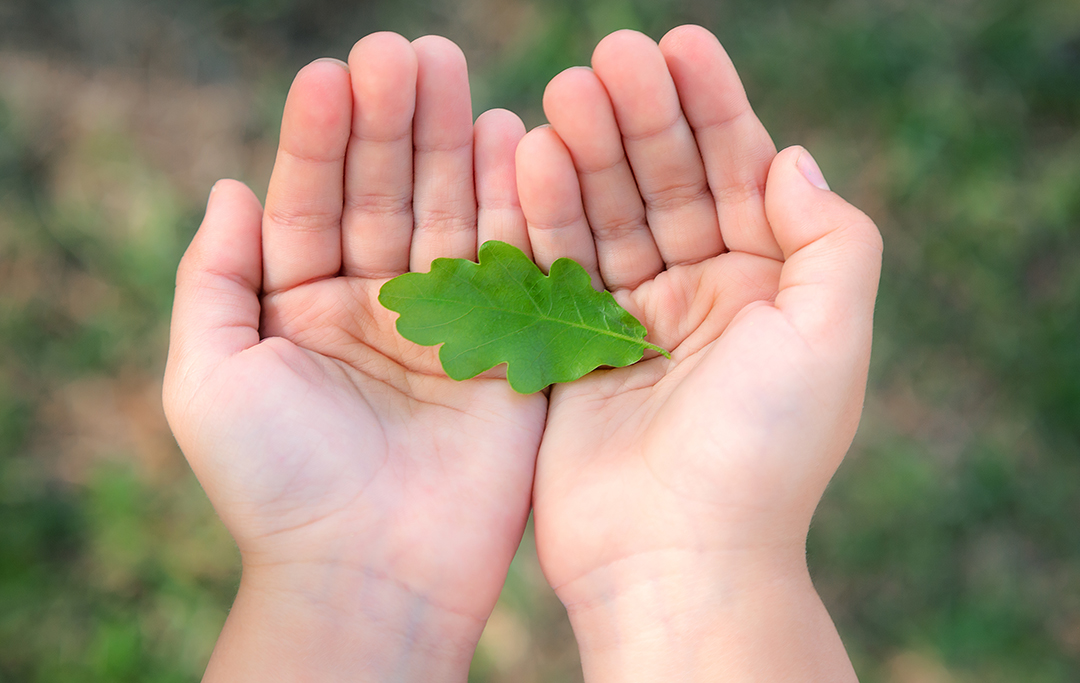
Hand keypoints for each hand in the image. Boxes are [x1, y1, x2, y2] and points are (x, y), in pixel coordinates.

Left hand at [163, 33, 544, 681]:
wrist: (369, 572)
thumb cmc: (276, 484)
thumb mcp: (209, 378)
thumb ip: (213, 280)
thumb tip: (228, 186)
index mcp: (304, 305)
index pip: (312, 199)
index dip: (320, 136)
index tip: (333, 69)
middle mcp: (377, 304)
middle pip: (386, 193)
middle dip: (391, 122)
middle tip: (406, 51)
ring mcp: (447, 323)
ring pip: (449, 214)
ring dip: (449, 143)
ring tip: (449, 72)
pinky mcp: (508, 350)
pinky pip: (511, 264)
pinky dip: (512, 204)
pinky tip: (510, 140)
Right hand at [518, 26, 881, 680]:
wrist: (675, 558)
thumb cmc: (762, 453)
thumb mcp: (828, 338)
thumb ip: (830, 240)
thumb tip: (792, 156)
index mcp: (767, 289)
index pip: (739, 173)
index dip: (714, 107)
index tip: (679, 44)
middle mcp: (700, 297)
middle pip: (667, 184)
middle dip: (641, 119)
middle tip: (606, 58)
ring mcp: (630, 322)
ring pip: (606, 217)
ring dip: (587, 154)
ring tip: (564, 96)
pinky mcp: (569, 351)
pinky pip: (555, 268)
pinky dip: (544, 216)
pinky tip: (531, 160)